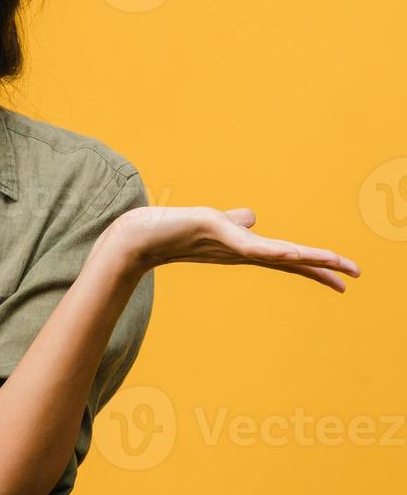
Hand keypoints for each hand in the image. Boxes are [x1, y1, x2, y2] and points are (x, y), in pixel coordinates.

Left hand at [103, 205, 361, 291]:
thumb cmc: (173, 230)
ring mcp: (230, 246)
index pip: (288, 258)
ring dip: (309, 260)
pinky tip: (293, 255)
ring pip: (278, 255)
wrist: (139, 235)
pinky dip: (274, 252)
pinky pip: (252, 247)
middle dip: (324, 268)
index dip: (316, 265)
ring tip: (338, 265)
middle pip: (291, 261)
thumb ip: (237, 222)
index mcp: (245, 250)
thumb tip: (253, 217)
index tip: (344, 277)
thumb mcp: (214, 223)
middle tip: (356, 278)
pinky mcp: (218, 235)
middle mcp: (241, 253)